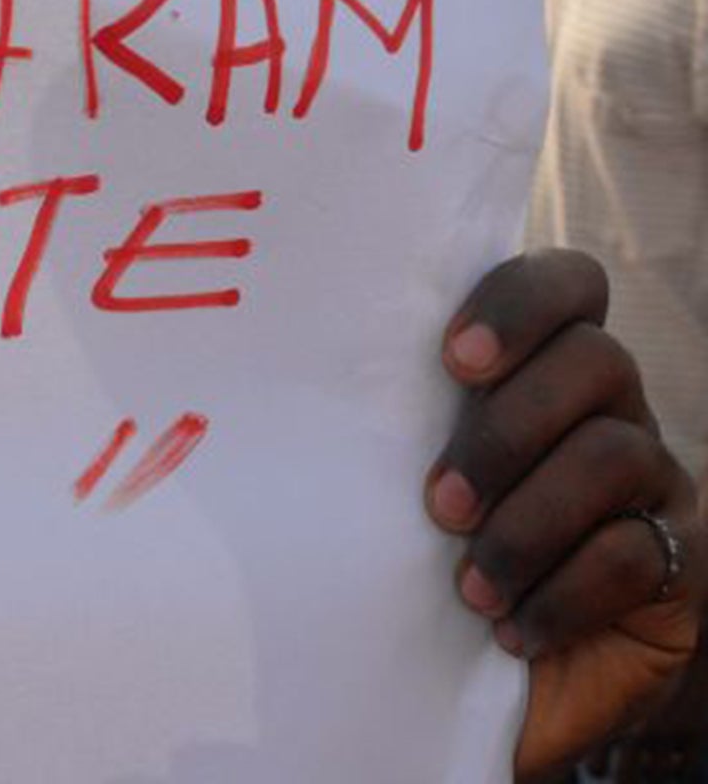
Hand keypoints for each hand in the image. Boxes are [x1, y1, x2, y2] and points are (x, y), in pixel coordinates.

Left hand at [427, 250, 701, 779]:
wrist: (499, 675)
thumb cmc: (424, 551)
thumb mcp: (396, 479)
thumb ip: (383, 423)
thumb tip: (288, 396)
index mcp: (540, 362)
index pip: (565, 282)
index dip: (517, 305)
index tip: (452, 359)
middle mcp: (608, 404)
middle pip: (595, 360)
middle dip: (508, 430)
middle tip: (440, 504)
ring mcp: (653, 476)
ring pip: (614, 455)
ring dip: (528, 523)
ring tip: (468, 586)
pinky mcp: (681, 558)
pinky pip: (638, 556)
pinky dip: (564, 596)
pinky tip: (512, 630)